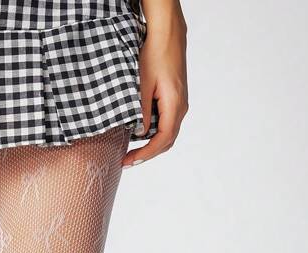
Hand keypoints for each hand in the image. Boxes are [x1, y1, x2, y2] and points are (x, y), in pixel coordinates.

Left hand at [123, 9, 187, 167]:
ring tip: (131, 153)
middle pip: (166, 141)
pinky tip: (139, 136)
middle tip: (126, 162)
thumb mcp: (143, 85)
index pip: (162, 139)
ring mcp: (180, 104)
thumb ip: (141, 112)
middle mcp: (181, 107)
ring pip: (167, 134)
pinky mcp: (175, 101)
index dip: (146, 154)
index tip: (129, 161)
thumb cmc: (155, 55)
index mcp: (175, 105)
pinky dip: (154, 135)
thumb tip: (140, 135)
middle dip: (147, 155)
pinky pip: (166, 124)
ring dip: (150, 146)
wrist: (167, 36)